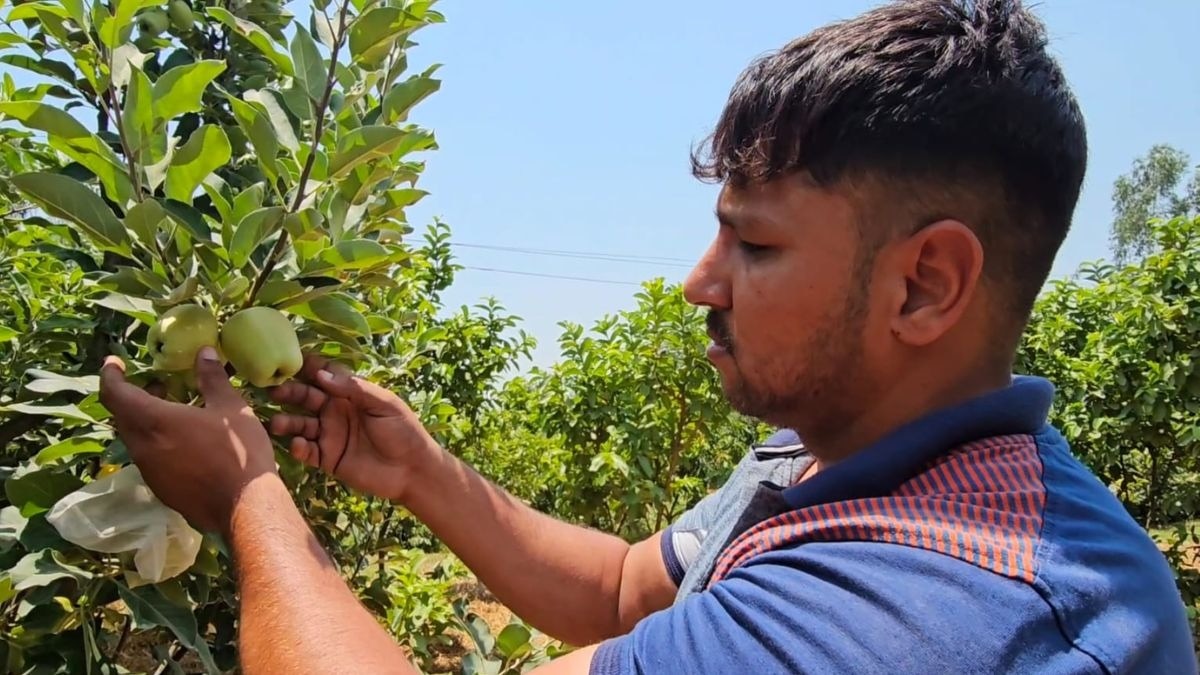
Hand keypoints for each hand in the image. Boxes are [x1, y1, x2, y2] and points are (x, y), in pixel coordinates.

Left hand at [98, 347, 276, 533]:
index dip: (110, 375)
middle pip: (122, 416)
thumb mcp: (230, 408)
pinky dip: (157, 442)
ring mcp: (149, 471)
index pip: (115, 393)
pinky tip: (185, 442)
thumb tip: (204, 352)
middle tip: (157, 383)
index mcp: (153, 421)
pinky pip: (148, 458)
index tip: (114, 363)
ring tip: (174, 411)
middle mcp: (142, 446)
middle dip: (132, 396)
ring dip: (145, 421)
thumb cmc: (238, 452)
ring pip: (135, 438)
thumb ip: (212, 378)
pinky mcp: (160, 488)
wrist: (244, 506)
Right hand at [267, 354, 441, 501]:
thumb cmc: (403, 430)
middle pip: (305, 397)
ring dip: (287, 422)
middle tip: (274, 391)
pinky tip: (297, 444)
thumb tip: (322, 374)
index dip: (307, 368)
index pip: (323, 375)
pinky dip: (298, 447)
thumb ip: (354, 388)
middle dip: (289, 392)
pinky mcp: (327, 458)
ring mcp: (329, 435)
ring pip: (300, 424)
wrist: (412, 470)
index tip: (287, 360)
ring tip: (277, 424)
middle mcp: (334, 411)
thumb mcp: (384, 403)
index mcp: (349, 394)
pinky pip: (306, 451)